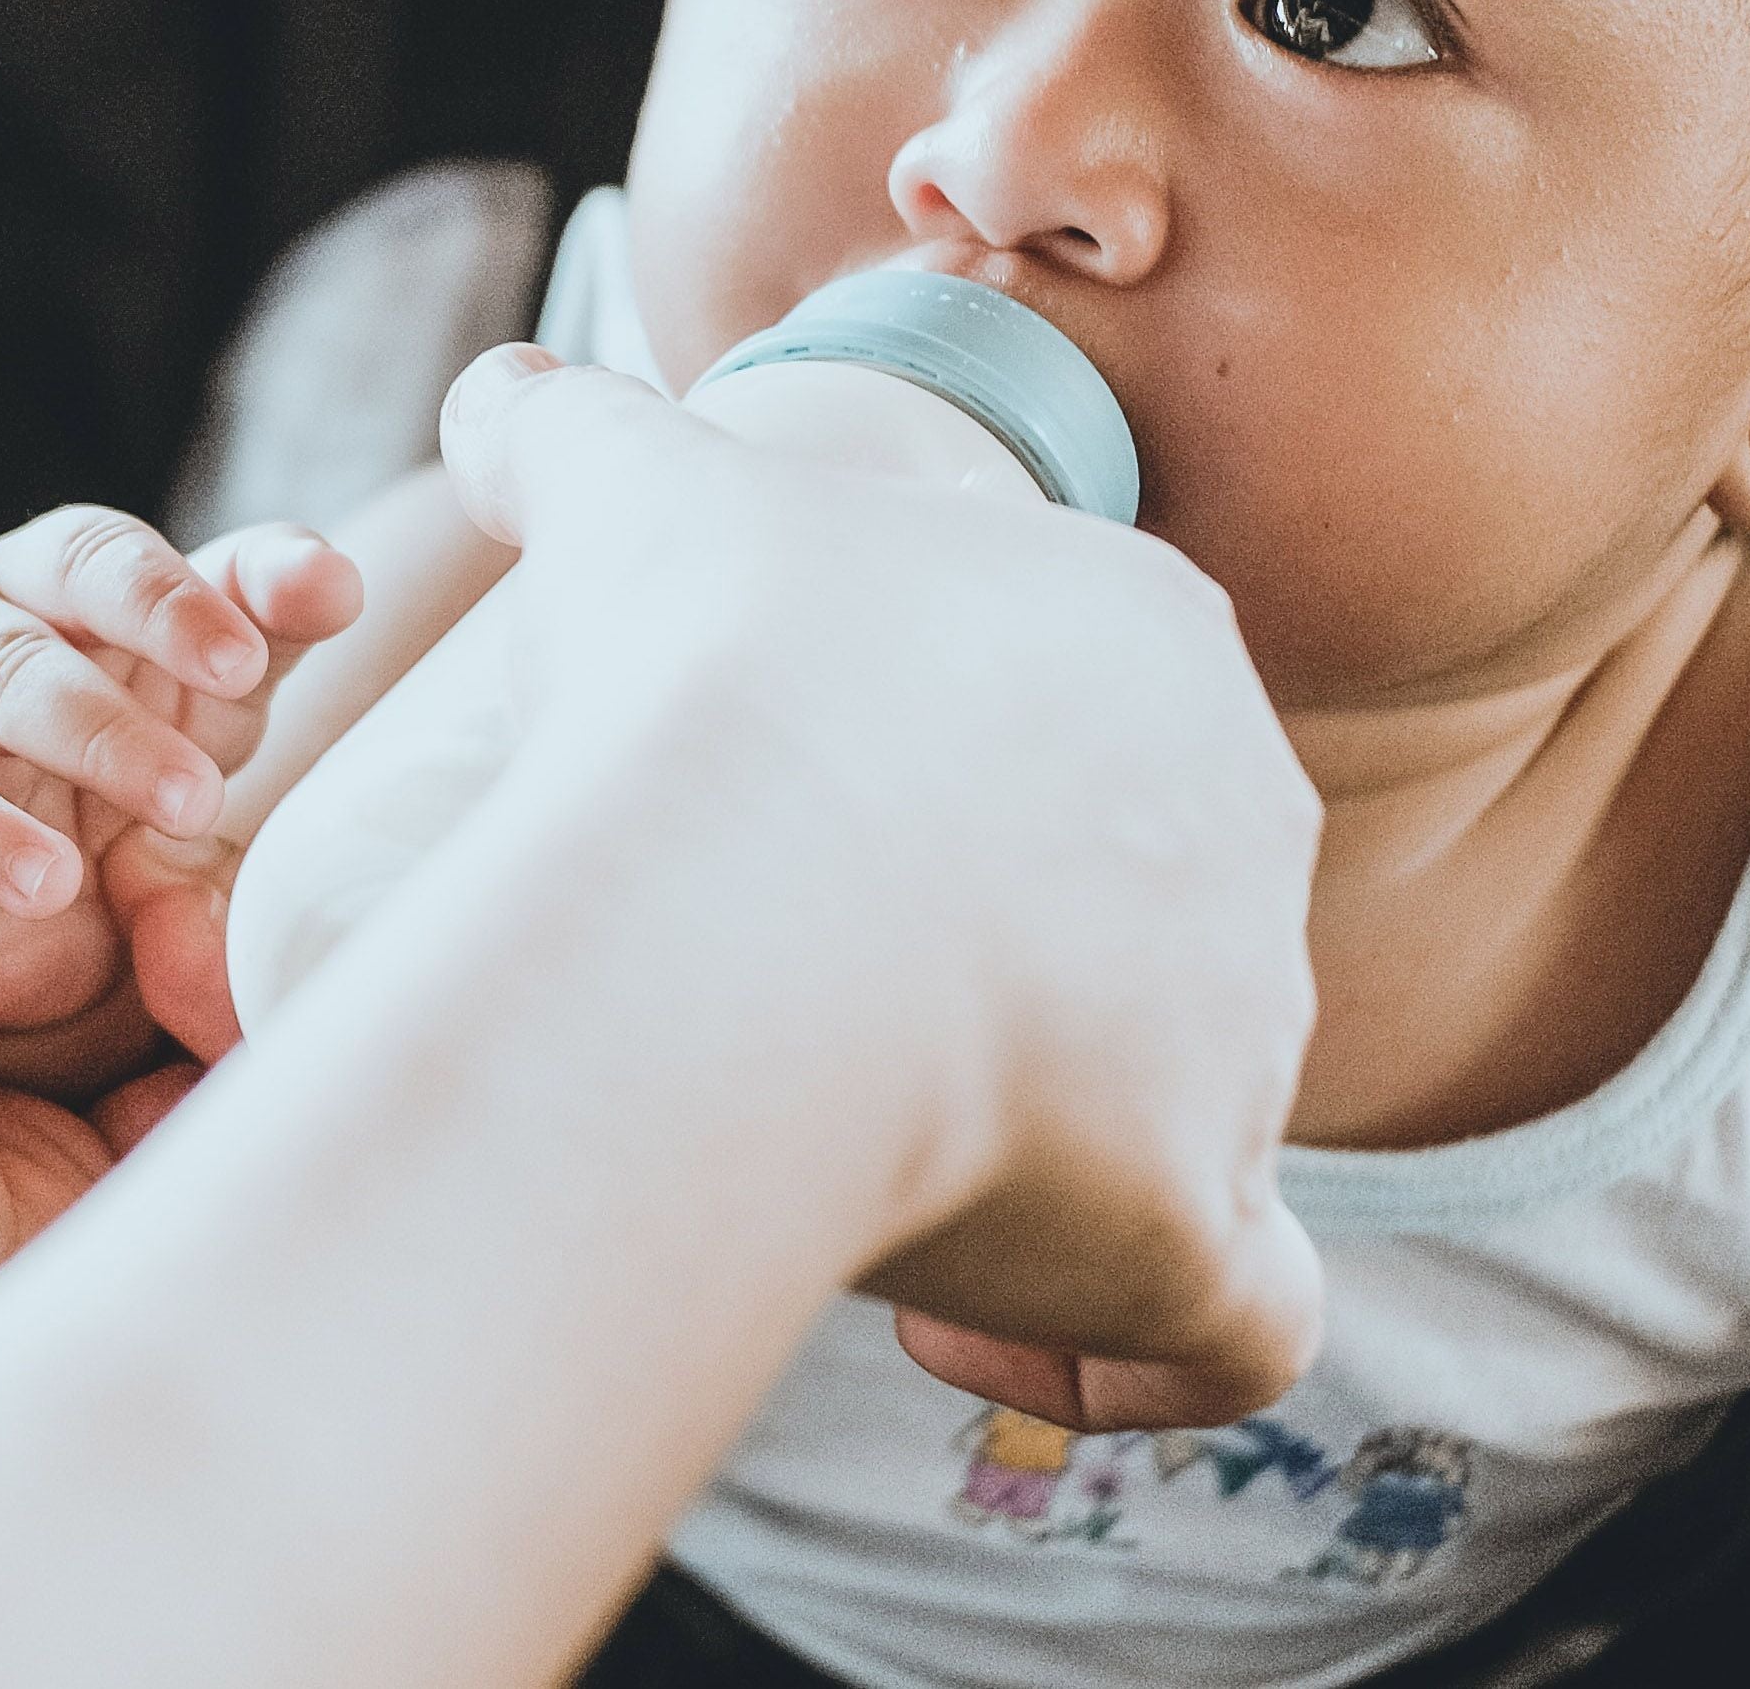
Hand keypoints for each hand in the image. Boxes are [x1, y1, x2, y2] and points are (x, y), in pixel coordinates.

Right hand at [0, 508, 362, 1086]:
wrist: (42, 911)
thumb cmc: (131, 757)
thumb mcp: (209, 696)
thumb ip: (265, 621)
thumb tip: (335, 579)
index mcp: (41, 595)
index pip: (85, 558)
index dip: (161, 601)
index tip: (248, 661)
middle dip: (93, 723)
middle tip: (196, 798)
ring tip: (56, 884)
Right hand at [437, 346, 1327, 1429]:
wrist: (737, 895)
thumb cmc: (703, 679)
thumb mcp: (634, 499)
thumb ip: (572, 434)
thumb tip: (499, 401)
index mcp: (1157, 645)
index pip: (1097, 735)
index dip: (961, 807)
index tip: (805, 853)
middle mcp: (1249, 831)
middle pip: (1152, 928)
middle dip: (997, 983)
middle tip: (808, 1015)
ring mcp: (1250, 1032)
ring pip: (1187, 1122)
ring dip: (1031, 1159)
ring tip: (846, 1170)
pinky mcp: (1214, 1214)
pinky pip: (1225, 1324)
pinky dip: (1117, 1348)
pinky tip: (960, 1336)